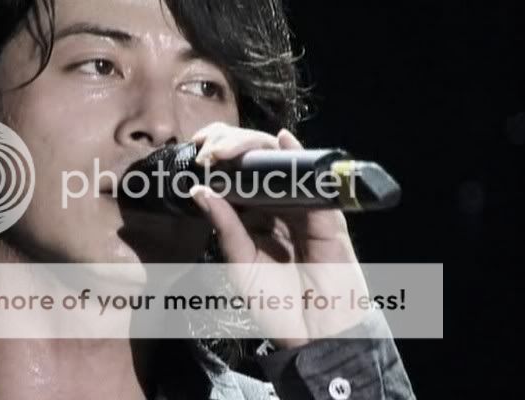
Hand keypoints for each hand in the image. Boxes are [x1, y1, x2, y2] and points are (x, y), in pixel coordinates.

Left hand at [189, 122, 370, 348]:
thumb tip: (199, 190)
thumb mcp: (241, 263)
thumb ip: (225, 226)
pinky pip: (315, 183)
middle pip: (258, 163)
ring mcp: (304, 209)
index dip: (220, 158)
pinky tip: (284, 141)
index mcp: (256, 216)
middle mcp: (279, 207)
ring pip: (282, 166)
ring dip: (255, 148)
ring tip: (228, 146)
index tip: (197, 151)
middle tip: (209, 150)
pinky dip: (301, 159)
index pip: (238, 176)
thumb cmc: (277, 302)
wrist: (313, 332)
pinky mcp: (327, 217)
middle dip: (232, 146)